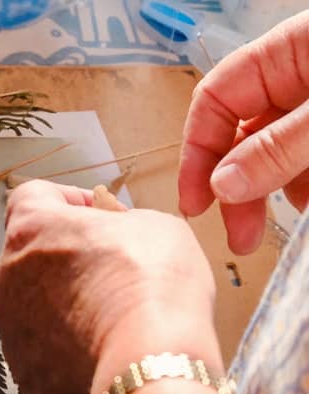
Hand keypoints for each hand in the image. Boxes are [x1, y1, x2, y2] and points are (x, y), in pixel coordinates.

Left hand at [0, 181, 221, 393]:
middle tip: (108, 267)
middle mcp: (7, 276)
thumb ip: (122, 222)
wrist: (146, 368)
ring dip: (63, 304)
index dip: (66, 200)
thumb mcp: (157, 227)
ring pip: (32, 306)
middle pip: (30, 255)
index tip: (96, 212)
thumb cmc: (152, 288)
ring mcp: (10, 327)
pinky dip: (66, 347)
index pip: (32, 197)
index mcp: (31, 229)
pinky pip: (43, 349)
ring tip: (110, 316)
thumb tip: (117, 232)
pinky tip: (104, 351)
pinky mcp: (22, 370)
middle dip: (65, 257)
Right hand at [180, 10, 308, 254]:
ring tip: (294, 221)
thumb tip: (222, 187)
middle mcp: (299, 80)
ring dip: (279, 195)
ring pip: (281, 158)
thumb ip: (278, 149)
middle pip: (245, 138)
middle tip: (242, 238)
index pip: (215, 102)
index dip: (198, 153)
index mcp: (285, 54)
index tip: (196, 204)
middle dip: (240, 190)